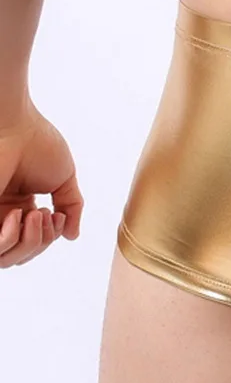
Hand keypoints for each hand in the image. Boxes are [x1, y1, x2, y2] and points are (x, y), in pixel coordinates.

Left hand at [0, 105, 82, 267]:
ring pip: (4, 258)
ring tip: (37, 214)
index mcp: (20, 207)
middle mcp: (1, 214)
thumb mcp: (64, 180)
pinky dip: (9, 239)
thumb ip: (71, 207)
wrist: (15, 125)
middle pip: (19, 256)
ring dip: (29, 243)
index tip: (57, 213)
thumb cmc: (38, 143)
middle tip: (48, 215)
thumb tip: (71, 235)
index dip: (49, 238)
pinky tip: (19, 217)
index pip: (34, 242)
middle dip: (40, 244)